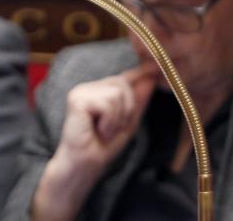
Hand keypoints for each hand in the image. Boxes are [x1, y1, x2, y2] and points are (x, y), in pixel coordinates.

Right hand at [32, 65, 157, 220]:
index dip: (140, 74)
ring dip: (117, 118)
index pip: (123, 77)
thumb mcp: (128, 121)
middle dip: (127, 108)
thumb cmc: (104, 145)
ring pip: (116, 93)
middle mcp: (88, 87)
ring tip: (104, 130)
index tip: (155, 69)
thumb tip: (151, 78)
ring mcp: (81, 91)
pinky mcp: (77, 100)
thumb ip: (138, 101)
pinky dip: (108, 122)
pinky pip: (107, 104)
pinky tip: (98, 130)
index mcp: (98, 90)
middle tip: (113, 127)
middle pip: (122, 83)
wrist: (86, 164)